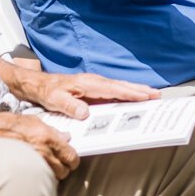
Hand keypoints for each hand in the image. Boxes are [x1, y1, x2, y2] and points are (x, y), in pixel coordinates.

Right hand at [0, 113, 80, 177]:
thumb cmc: (4, 125)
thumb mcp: (32, 121)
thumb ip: (52, 130)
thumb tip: (65, 137)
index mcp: (47, 138)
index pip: (71, 156)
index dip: (72, 160)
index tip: (70, 160)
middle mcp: (42, 153)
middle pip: (64, 170)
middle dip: (63, 168)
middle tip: (57, 165)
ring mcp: (31, 164)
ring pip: (52, 178)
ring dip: (51, 175)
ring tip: (44, 169)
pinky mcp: (21, 173)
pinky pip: (37, 181)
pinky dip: (38, 180)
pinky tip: (33, 173)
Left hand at [11, 68, 158, 119]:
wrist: (37, 84)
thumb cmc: (47, 91)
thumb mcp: (55, 100)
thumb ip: (70, 105)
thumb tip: (86, 113)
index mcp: (88, 84)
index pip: (114, 89)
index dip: (131, 93)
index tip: (146, 96)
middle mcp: (95, 82)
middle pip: (122, 86)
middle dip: (140, 90)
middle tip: (157, 96)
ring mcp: (95, 84)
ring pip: (120, 87)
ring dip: (136, 91)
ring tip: (152, 96)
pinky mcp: (94, 89)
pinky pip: (114, 91)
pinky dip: (126, 93)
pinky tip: (133, 98)